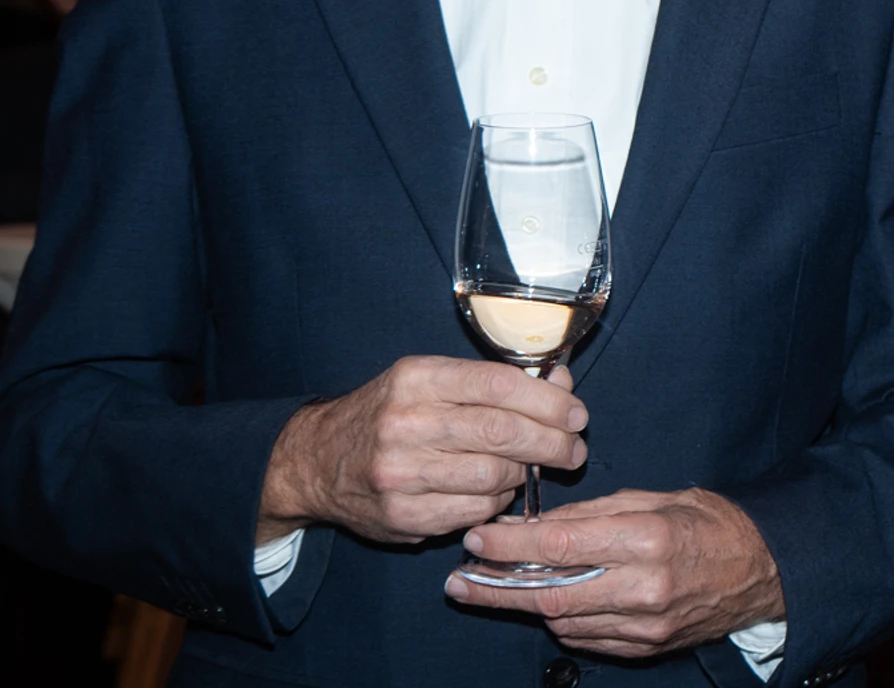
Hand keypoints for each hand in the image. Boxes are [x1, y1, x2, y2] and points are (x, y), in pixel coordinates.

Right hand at [258, 356, 584, 544]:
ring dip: (523, 475)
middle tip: (574, 449)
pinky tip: (497, 492)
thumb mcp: (431, 381)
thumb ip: (494, 383)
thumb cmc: (389, 413)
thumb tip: (561, 385)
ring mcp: (400, 473)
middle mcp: (405, 423)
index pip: (499, 386)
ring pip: (492, 477)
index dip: (548, 402)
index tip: (576, 414)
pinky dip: (497, 503)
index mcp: (417, 378)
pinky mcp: (401, 516)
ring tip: (529, 469)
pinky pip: (473, 512)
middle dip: (552, 442)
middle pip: (502, 433)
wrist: (317, 460)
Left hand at [443, 488, 784, 656]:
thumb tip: (543, 522)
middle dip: (498, 588)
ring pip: (563, 620)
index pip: (562, 544)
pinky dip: (560, 620)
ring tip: (492, 589)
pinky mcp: (645, 647)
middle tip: (461, 581)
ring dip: (523, 605)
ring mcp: (645, 624)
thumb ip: (597, 512)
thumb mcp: (656, 498)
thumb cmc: (711, 525)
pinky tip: (546, 603)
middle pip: (552, 594)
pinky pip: (586, 638)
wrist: (760, 571)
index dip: (512, 544)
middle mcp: (645, 588)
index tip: (478, 540)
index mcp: (648, 539)